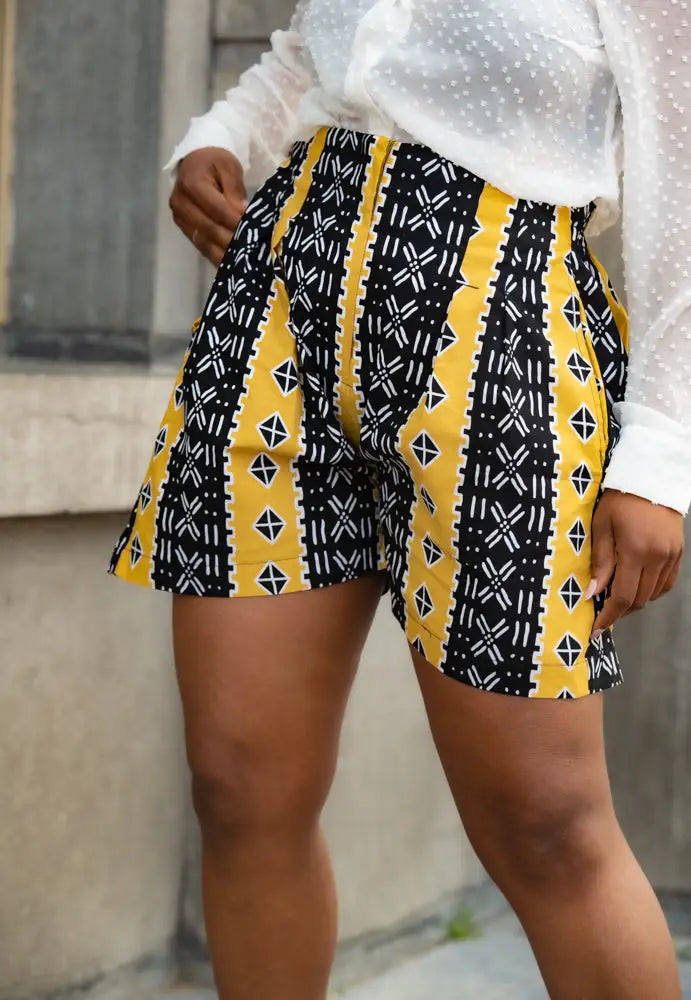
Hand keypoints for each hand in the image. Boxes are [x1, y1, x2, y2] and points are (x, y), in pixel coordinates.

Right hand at [169, 148, 247, 265]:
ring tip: (243, 262)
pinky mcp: (183, 228)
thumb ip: (235, 190)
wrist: (196, 162)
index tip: (253, 232)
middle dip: (232, 241)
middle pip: (209, 229)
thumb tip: (242, 213)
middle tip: (252, 251)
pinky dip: (216, 255)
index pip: (217, 210)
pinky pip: (201, 245)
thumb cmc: (215, 162)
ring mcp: (180, 218)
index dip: (235, 222)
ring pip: (204, 241)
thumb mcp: (229, 167)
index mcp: (192, 185)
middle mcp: (181, 204)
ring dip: (224, 253)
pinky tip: (231, 263)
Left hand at [588, 489, 683, 637]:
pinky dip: (650, 591)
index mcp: (636, 551)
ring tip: (616, 596)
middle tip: (601, 610)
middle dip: (619, 610)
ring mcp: (671, 557)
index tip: (595, 629)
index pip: (623, 596)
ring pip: (653, 594)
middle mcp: (657, 558)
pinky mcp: (678, 554)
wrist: (651, 479)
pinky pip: (665, 584)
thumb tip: (593, 593)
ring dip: (634, 601)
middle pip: (639, 599)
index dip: (609, 616)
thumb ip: (601, 561)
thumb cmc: (618, 500)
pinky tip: (636, 586)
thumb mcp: (602, 527)